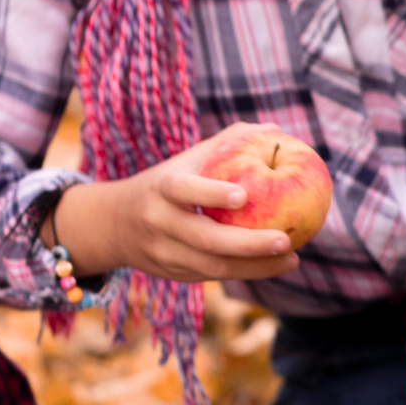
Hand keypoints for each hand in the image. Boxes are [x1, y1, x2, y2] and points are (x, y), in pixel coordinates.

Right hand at [51, 129, 302, 285]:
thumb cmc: (163, 185)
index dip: (211, 193)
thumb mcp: (184, 162)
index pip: (184, 190)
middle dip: (248, 244)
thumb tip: (273, 128)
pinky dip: (246, 271)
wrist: (114, 225)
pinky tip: (274, 264)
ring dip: (256, 266)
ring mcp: (164, 253)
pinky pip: (213, 276)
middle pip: (205, 239)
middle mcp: (159, 223)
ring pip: (213, 267)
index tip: (244, 195)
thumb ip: (226, 144)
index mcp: (161, 189)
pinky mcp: (173, 275)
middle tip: (286, 239)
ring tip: (291, 258)